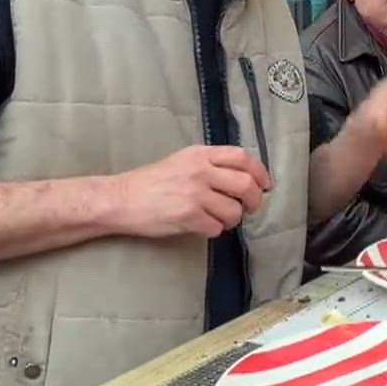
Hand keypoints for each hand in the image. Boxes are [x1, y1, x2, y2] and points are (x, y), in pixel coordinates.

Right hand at [109, 145, 273, 239]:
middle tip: (251, 208)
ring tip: (219, 219)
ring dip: (232, 220)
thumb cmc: (151, 181)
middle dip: (255, 200)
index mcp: (200, 154)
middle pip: (246, 185)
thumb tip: (243, 178)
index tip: (265, 185)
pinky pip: (217, 228)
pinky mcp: (188, 217)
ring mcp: (195, 194)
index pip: (242, 157)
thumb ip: (210, 165)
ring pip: (234, 211)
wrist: (121, 199)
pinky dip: (214, 230)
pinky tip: (202, 226)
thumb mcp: (182, 161)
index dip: (260, 172)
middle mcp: (200, 171)